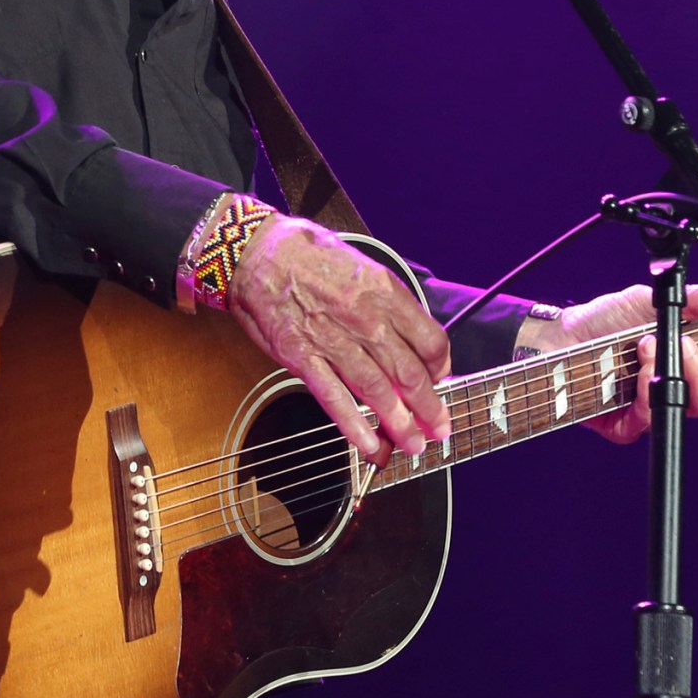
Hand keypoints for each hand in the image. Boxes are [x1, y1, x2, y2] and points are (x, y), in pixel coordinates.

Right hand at [225, 214, 452, 464]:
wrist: (256, 251)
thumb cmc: (308, 254)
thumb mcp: (362, 267)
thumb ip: (387, 304)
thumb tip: (409, 340)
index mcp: (384, 292)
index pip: (431, 341)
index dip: (442, 370)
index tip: (441, 382)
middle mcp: (364, 317)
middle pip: (410, 374)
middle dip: (429, 409)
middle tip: (439, 430)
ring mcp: (332, 339)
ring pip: (377, 391)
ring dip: (399, 425)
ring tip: (413, 445)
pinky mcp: (300, 356)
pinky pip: (333, 397)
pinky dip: (353, 426)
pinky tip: (370, 445)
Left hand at [536, 274, 697, 443]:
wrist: (562, 335)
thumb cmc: (604, 320)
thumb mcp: (649, 302)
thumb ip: (692, 299)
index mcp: (688, 364)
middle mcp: (673, 389)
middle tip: (686, 346)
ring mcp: (650, 408)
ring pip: (682, 410)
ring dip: (674, 376)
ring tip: (649, 346)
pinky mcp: (625, 425)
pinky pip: (647, 420)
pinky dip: (647, 394)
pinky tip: (639, 370)